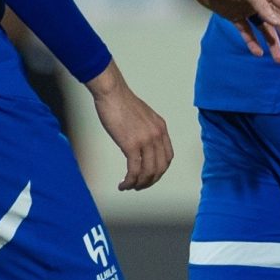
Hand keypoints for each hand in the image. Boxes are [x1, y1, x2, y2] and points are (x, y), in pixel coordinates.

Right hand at [87, 65, 171, 189]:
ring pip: (148, 172)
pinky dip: (129, 181)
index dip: (160, 170)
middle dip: (150, 181)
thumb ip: (147, 131)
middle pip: (160, 167)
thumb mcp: (144, 116)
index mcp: (161, 128)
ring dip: (139, 184)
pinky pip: (134, 170)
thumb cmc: (122, 102)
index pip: (168, 157)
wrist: (112, 93)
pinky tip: (123, 183)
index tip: (150, 175)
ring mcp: (146, 140)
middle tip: (140, 185)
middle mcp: (157, 135)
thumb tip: (142, 145)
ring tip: (129, 186)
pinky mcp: (131, 144)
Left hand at [171, 0, 279, 60]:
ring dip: (272, 44)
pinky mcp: (234, 17)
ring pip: (264, 30)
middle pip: (278, 22)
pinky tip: (258, 53)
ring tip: (278, 60)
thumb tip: (279, 23)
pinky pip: (247, 32)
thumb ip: (262, 7)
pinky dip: (253, 42)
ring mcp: (247, 10)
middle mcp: (259, 2)